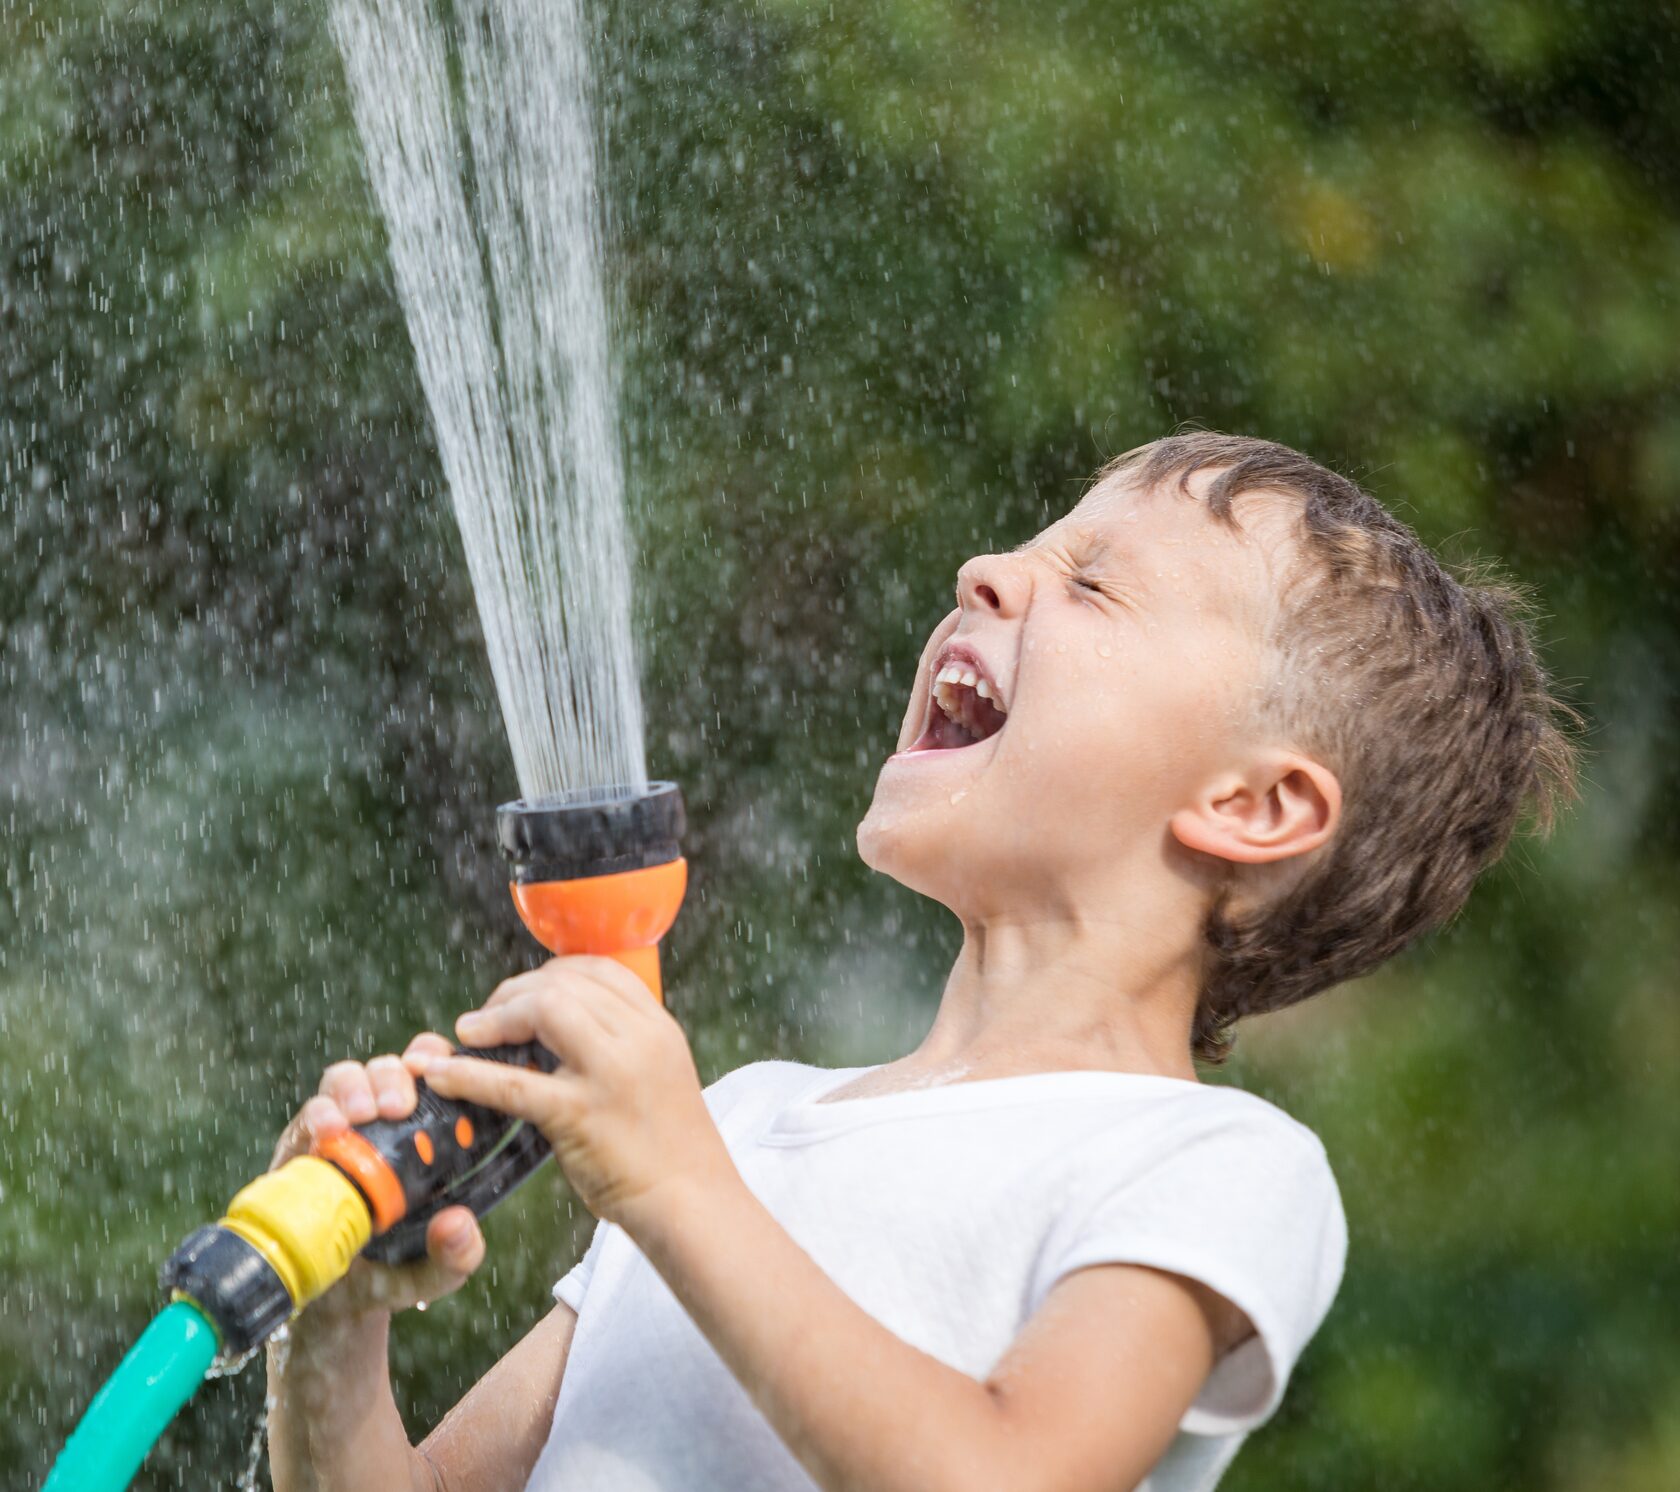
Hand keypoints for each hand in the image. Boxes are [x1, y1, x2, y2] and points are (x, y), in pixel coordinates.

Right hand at [269, 1034, 486, 1320]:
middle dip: (394, 1075)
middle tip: (399, 1106)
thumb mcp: (432, 1275)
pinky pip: (307, 1116)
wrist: (327, 1306)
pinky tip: (328, 1131)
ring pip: (347, 1079)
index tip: (441, 1068)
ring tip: (359, 1115)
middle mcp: (385, 1127)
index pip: (438, 1078)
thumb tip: (458, 1224)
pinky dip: (318, 1115)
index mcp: (428, 1140)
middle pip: (391, 1069)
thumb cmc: (390, 1277)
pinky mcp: (300, 1148)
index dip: (438, 1059)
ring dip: (354, 1088)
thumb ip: (454, 1256)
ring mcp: (342, 1134)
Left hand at [423, 956, 736, 1236]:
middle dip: (513, 993)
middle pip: (563, 983)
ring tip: (467, 1036)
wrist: (692, 1202)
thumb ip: (623, 1045)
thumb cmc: (672, 1148)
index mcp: (657, 1026)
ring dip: (495, 1017)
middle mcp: (638, 1038)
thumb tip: (563, 1027)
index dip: (550, 974)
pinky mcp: (581, 1115)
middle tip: (485, 1019)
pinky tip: (441, 1076)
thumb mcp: (661, 1073)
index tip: (523, 994)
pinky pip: (513, 1082)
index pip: (597, 969)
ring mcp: (610, 1074)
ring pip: (542, 1010)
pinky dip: (469, 1074)